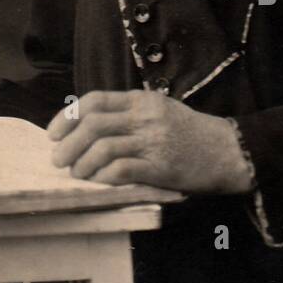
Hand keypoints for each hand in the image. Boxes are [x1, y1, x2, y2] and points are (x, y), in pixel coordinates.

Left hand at [47, 89, 253, 193]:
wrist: (228, 151)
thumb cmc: (191, 133)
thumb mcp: (160, 110)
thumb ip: (128, 114)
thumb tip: (85, 128)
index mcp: (142, 100)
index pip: (94, 101)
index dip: (67, 117)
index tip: (53, 133)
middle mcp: (145, 117)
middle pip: (92, 125)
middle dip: (67, 145)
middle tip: (58, 160)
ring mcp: (153, 142)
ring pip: (102, 148)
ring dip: (82, 164)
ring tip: (78, 174)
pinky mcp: (160, 167)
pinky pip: (120, 170)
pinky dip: (102, 177)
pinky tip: (98, 182)